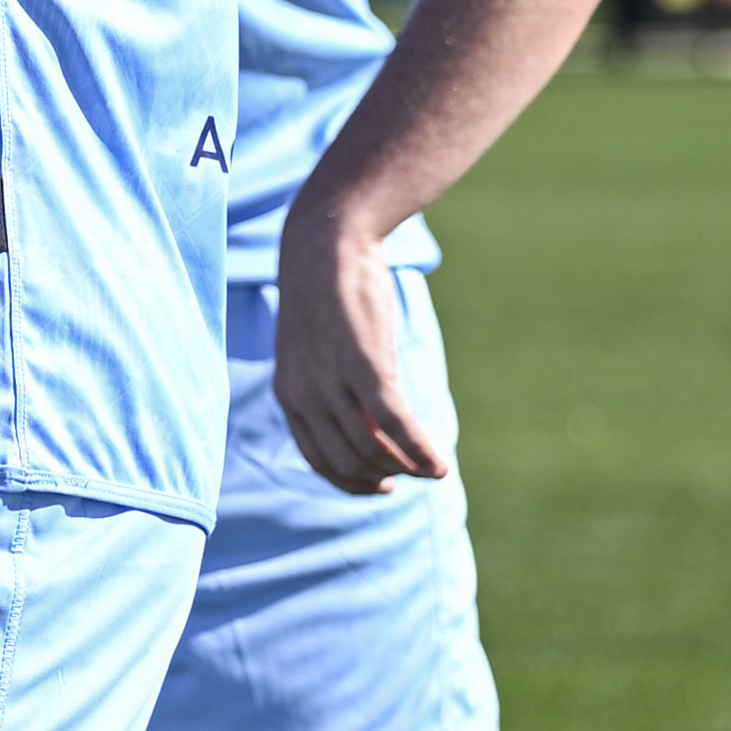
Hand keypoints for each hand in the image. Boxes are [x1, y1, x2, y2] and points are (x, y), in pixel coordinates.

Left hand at [272, 223, 454, 494]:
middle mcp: (305, 395)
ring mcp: (334, 383)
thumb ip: (327, 385)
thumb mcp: (315, 348)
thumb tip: (360, 419)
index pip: (319, 459)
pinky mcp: (367, 368)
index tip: (381, 485)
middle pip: (348, 461)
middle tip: (411, 476)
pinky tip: (440, 464)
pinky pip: (398, 425)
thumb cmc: (326, 295)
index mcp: (289, 393)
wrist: (326, 244)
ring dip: (409, 468)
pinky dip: (421, 451)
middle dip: (382, 477)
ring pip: (374, 450)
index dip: (351, 481)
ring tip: (435, 470)